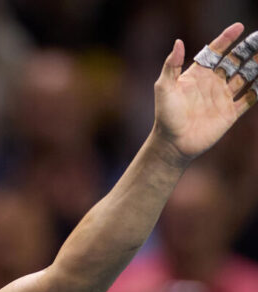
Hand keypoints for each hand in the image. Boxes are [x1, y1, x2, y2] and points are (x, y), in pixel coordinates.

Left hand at [152, 23, 256, 162]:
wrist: (173, 143)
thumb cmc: (165, 115)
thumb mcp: (164, 87)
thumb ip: (171, 65)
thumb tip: (178, 42)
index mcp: (197, 74)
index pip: (215, 52)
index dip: (226, 39)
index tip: (239, 27)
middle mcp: (212, 83)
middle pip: (234, 61)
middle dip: (247, 49)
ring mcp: (223, 97)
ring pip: (246, 76)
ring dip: (257, 65)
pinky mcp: (231, 113)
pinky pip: (250, 98)